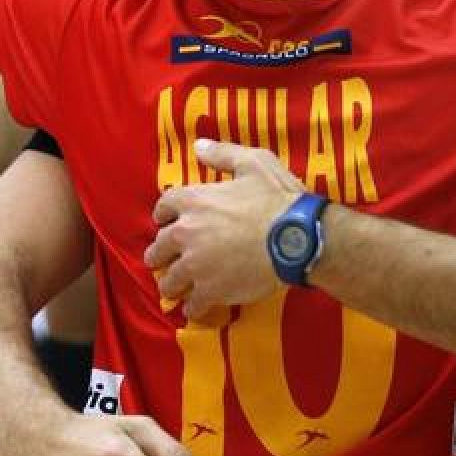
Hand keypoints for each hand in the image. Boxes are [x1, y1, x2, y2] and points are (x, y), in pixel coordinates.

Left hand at [147, 140, 302, 319]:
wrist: (296, 238)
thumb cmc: (277, 199)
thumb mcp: (253, 163)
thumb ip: (223, 155)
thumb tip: (199, 146)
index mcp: (193, 200)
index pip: (163, 206)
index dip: (163, 214)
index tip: (163, 221)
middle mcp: (186, 233)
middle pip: (159, 247)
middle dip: (159, 254)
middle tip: (160, 261)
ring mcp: (196, 264)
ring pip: (170, 280)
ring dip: (171, 284)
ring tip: (174, 290)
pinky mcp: (210, 290)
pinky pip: (192, 304)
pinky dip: (192, 308)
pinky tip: (195, 310)